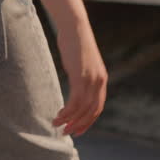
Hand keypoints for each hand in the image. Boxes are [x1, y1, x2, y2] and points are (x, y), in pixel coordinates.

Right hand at [52, 22, 106, 136]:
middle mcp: (99, 81)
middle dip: (80, 124)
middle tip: (67, 133)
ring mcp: (91, 79)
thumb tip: (77, 84)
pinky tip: (58, 115)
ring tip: (57, 126)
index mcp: (101, 79)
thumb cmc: (75, 43)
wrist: (75, 26)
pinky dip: (67, 111)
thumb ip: (83, 76)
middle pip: (92, 111)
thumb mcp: (83, 63)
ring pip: (82, 108)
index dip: (89, 121)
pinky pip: (75, 101)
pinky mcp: (80, 77)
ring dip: (70, 120)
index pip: (98, 107)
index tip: (78, 130)